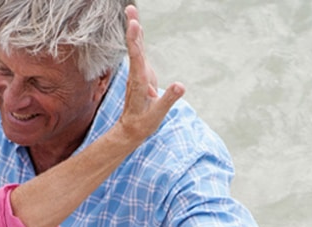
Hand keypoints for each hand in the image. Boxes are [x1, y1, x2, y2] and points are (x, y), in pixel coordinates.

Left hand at [115, 5, 184, 144]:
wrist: (130, 130)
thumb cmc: (142, 124)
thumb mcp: (157, 114)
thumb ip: (168, 99)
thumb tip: (180, 86)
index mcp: (139, 82)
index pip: (137, 58)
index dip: (135, 41)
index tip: (134, 25)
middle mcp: (136, 74)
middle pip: (134, 47)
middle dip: (133, 27)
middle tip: (130, 9)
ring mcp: (138, 73)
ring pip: (136, 48)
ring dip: (134, 29)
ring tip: (131, 11)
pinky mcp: (141, 74)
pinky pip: (139, 53)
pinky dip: (138, 38)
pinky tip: (136, 27)